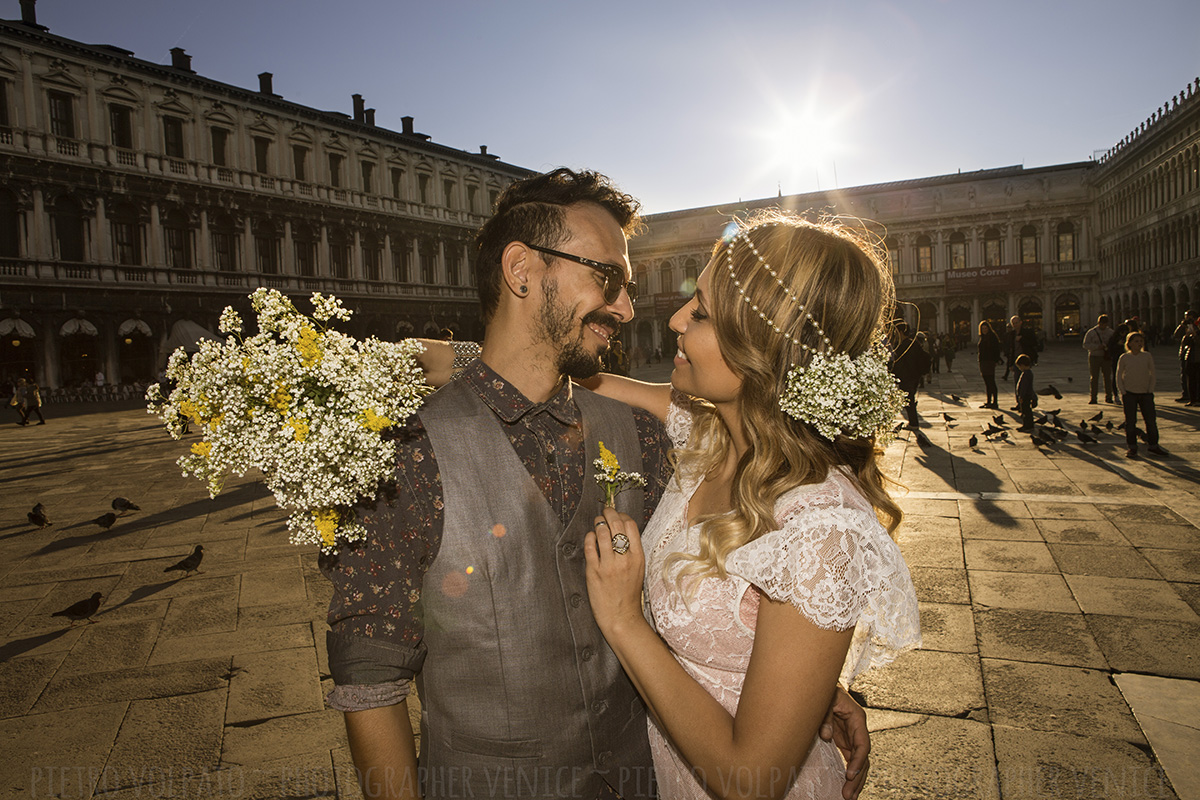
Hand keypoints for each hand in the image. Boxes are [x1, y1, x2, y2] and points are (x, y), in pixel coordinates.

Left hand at [583, 506, 647, 636]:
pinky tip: (590, 538)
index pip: (631, 525)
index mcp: (638, 557)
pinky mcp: (594, 572)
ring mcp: (609, 565)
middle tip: (605, 511)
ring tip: (597, 523)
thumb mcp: (638, 570)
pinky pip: (590, 546)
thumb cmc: (629, 594)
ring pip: (602, 532)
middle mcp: (625, 559)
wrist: (621, 617)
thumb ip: (632, 551)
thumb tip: (622, 530)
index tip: (617, 515)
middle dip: (609, 513)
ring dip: (598, 523)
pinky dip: (589, 537)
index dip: (622, 515)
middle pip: (616, 524)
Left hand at [819, 686, 870, 799]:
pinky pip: (849, 759)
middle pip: (863, 758)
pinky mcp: (842, 740)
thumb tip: (826, 736)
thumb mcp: (826, 698)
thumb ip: (826, 716)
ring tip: (849, 797)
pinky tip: (846, 786)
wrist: (819, 683)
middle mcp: (857, 730)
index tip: (850, 775)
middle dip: (858, 777)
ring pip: (858, 762)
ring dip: (855, 780)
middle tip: (849, 794)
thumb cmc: (825, 689)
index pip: (862, 744)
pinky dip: (849, 773)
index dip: (858, 761)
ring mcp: (850, 736)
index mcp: (857, 719)